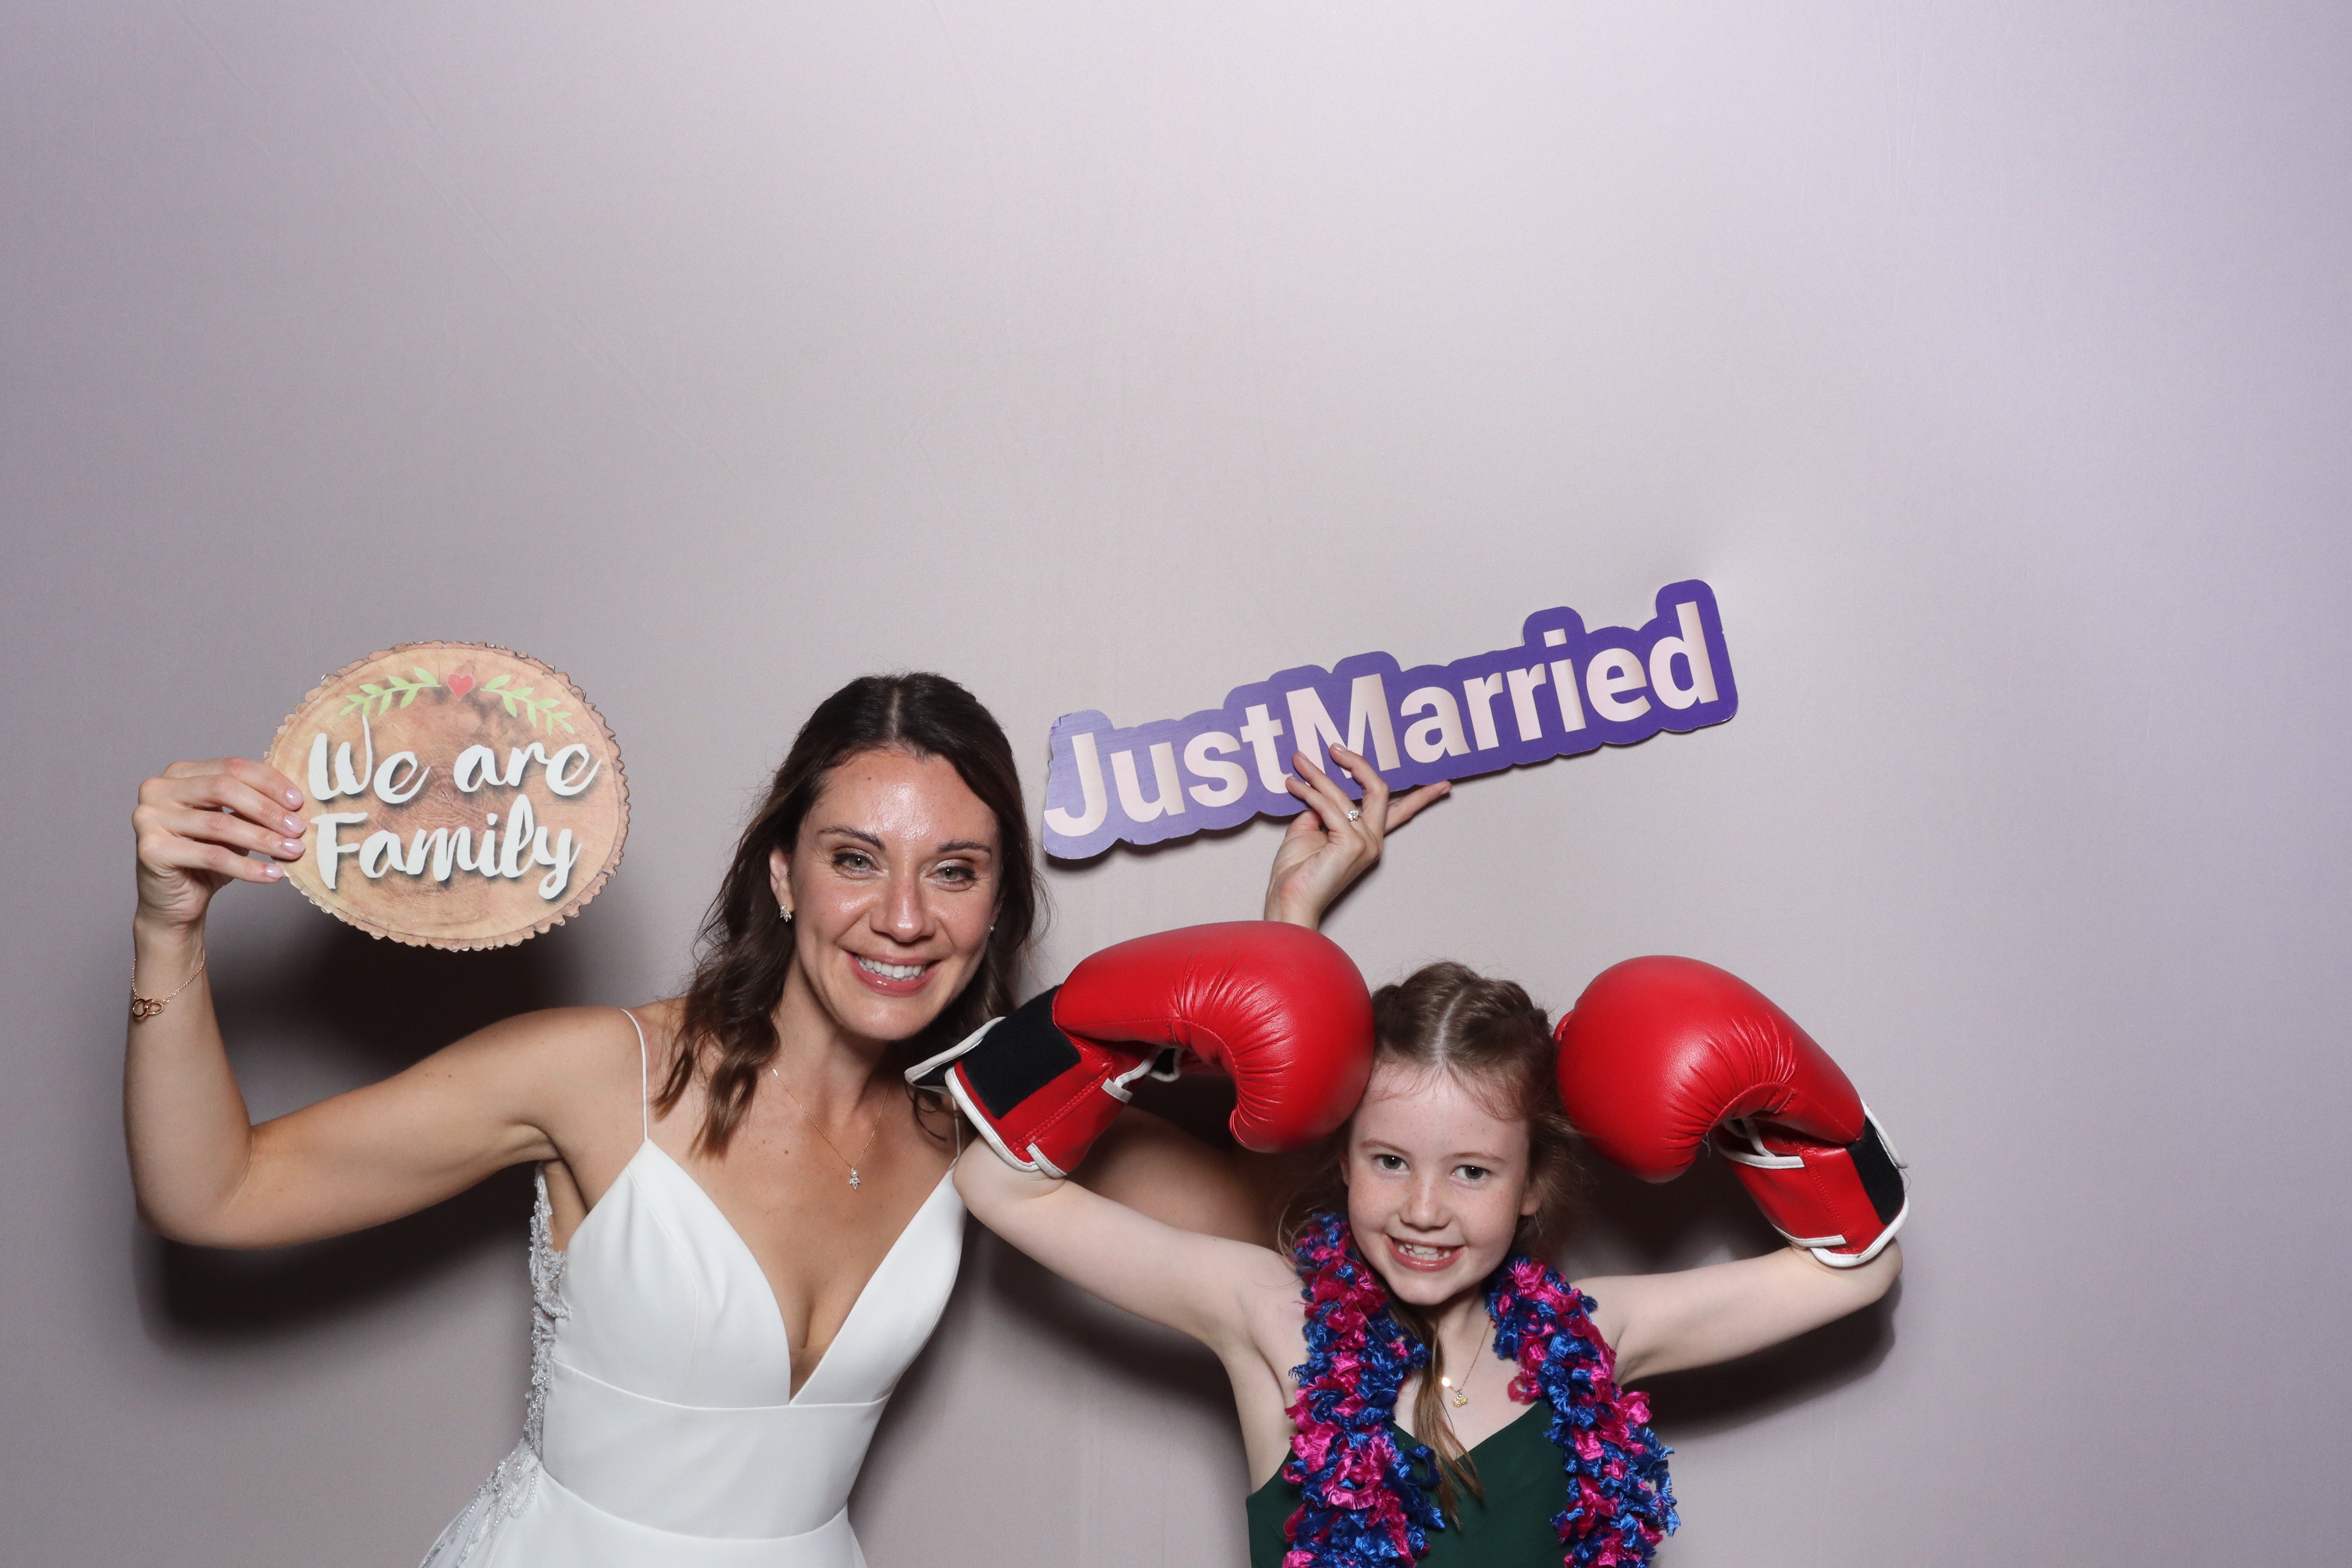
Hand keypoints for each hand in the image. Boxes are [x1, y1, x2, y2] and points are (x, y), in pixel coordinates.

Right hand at [133, 759, 307, 932]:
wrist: (174, 902)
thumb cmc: (205, 859)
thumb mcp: (232, 824)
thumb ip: (252, 806)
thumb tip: (296, 803)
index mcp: (180, 774)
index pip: (232, 767)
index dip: (270, 783)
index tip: (299, 802)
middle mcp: (158, 789)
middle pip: (225, 789)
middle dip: (268, 809)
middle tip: (299, 829)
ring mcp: (149, 818)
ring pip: (220, 824)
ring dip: (263, 839)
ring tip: (293, 851)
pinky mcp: (151, 850)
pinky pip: (212, 856)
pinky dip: (248, 867)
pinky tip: (273, 874)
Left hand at [1261, 745, 1448, 927]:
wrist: (1289, 901)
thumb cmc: (1297, 873)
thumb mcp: (1312, 830)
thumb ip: (1322, 810)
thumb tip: (1317, 789)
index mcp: (1368, 839)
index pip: (1400, 811)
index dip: (1422, 796)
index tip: (1443, 784)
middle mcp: (1372, 841)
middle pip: (1379, 790)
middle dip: (1358, 764)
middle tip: (1335, 748)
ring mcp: (1364, 843)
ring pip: (1344, 795)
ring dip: (1317, 775)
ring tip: (1298, 762)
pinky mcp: (1350, 844)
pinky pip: (1328, 807)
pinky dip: (1309, 792)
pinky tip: (1294, 784)